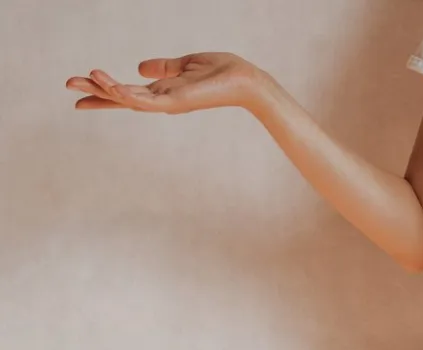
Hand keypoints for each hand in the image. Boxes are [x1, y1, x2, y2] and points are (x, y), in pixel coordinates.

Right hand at [66, 52, 268, 113]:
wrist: (245, 79)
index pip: (127, 91)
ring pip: (128, 99)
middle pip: (121, 98)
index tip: (80, 86)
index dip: (104, 90)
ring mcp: (167, 103)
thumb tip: (140, 67)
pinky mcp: (175, 103)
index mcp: (163, 90)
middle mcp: (162, 100)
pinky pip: (144, 101)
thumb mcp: (185, 64)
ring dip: (104, 90)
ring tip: (82, 78)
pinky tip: (109, 85)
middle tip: (69, 87)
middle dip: (96, 93)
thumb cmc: (222, 71)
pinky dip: (125, 93)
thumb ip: (163, 67)